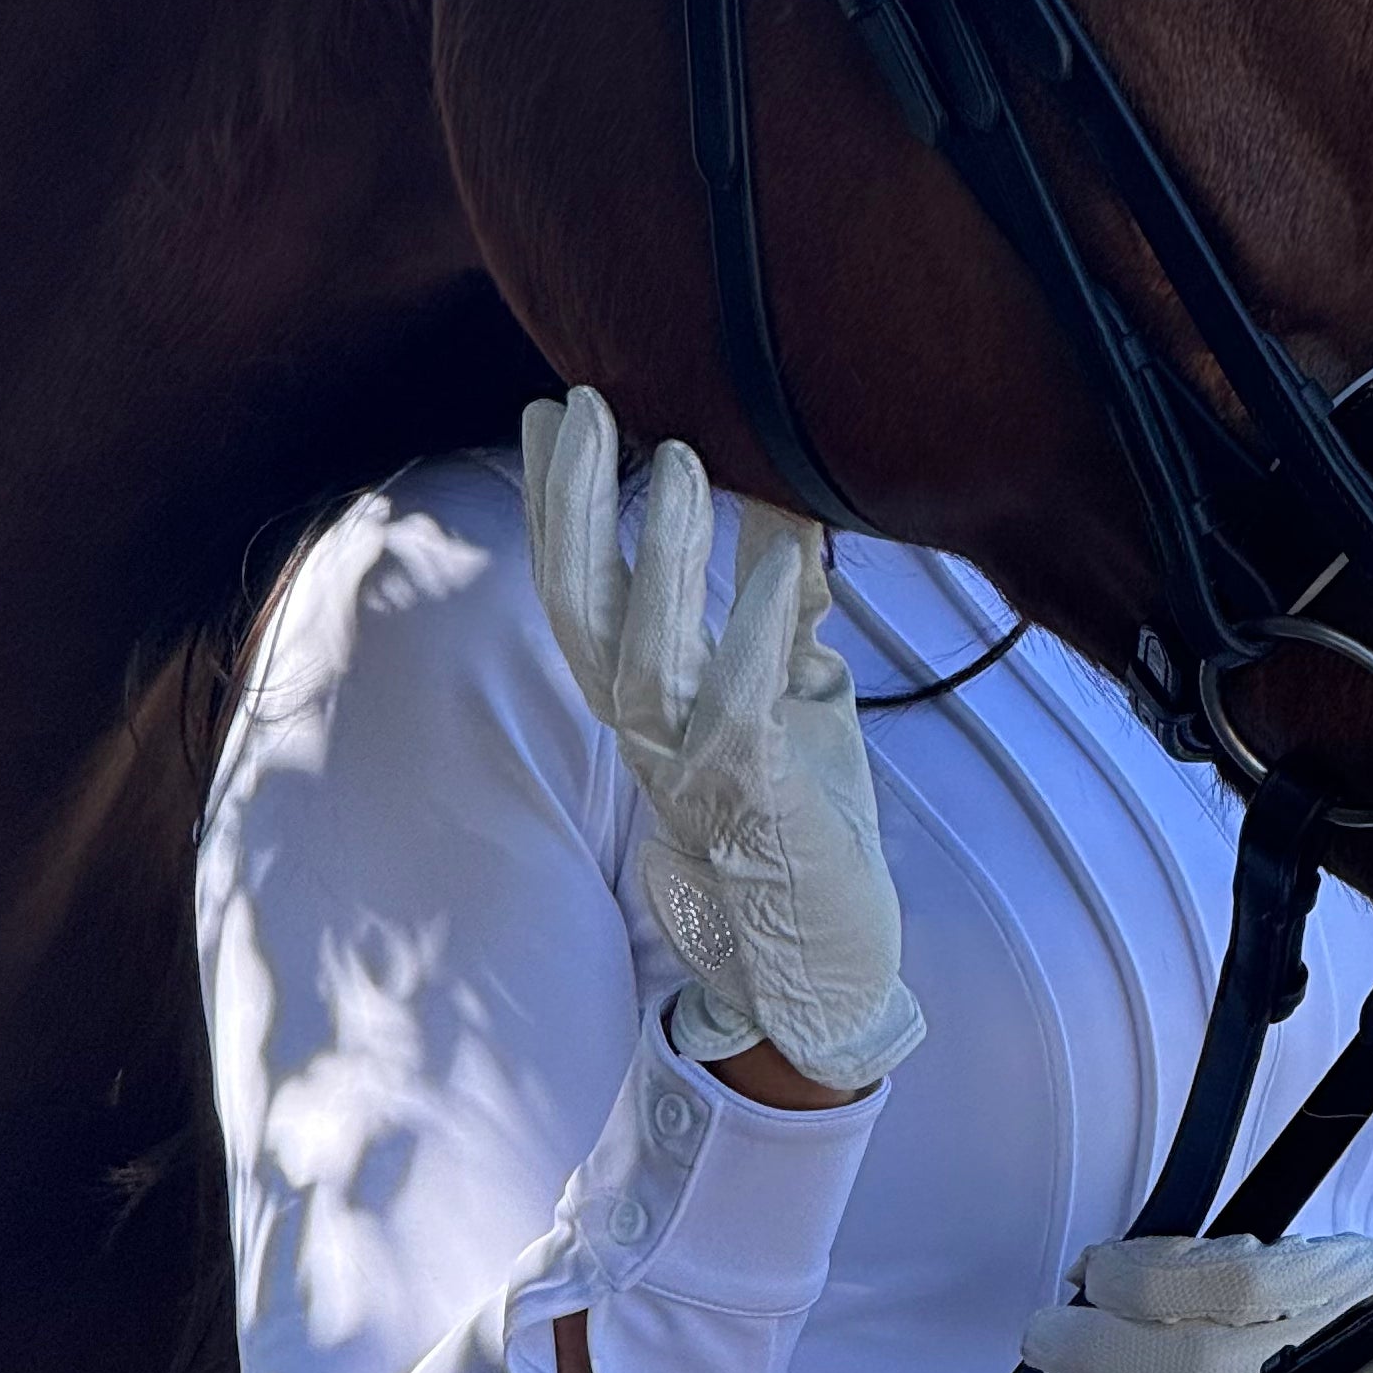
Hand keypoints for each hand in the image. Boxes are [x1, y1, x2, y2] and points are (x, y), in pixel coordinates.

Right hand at [522, 386, 923, 1095]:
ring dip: (658, 554)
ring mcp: (690, 770)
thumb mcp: (796, 690)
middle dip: (575, 506)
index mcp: (650, 699)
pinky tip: (776, 567)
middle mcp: (649, 731)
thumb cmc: (803, 823)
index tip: (552, 412)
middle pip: (581, 609)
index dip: (563, 504)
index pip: (585, 588)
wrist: (820, 966)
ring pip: (642, 656)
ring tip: (677, 459)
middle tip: (579, 406)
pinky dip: (754, 635)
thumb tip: (790, 501)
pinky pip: (739, 711)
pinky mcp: (752, 803)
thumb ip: (783, 605)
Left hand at [1020, 1230, 1372, 1372]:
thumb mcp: (1320, 1259)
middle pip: (1193, 1366)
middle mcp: (1344, 1370)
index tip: (1092, 1272)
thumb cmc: (1371, 1319)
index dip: (1140, 1278)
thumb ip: (1223, 1263)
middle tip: (1050, 1337)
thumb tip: (1109, 1271)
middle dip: (1099, 1349)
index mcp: (1343, 1288)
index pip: (1221, 1284)